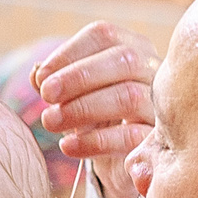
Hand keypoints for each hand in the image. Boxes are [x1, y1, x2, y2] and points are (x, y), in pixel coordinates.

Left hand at [32, 22, 158, 197]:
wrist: (120, 162)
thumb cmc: (94, 118)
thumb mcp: (71, 98)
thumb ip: (53, 83)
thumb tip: (37, 72)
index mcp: (131, 48)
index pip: (104, 35)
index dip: (69, 53)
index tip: (40, 78)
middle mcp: (152, 71)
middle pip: (124, 59)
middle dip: (78, 77)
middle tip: (46, 96)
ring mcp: (160, 105)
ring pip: (130, 96)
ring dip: (83, 108)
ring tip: (50, 121)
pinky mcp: (157, 141)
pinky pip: (131, 136)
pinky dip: (95, 141)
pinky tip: (67, 146)